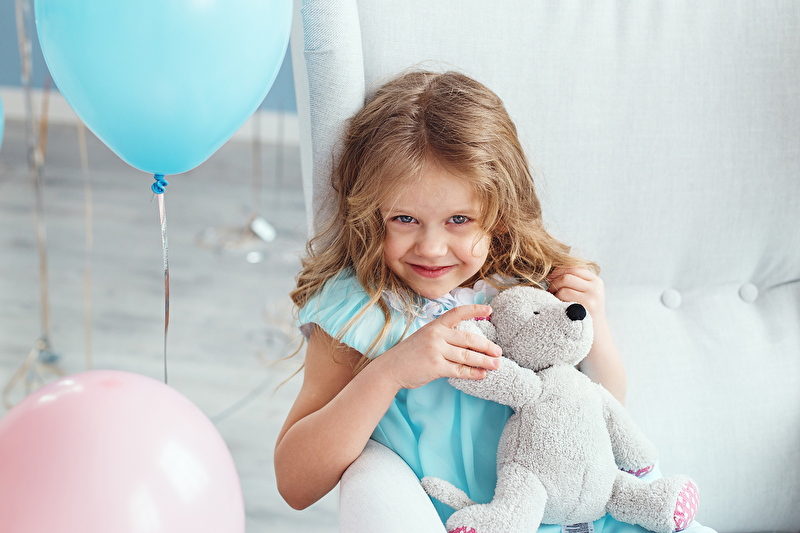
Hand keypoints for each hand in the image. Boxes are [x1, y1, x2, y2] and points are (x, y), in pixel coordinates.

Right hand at [380, 304, 502, 389]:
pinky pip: (459, 370)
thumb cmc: (409, 353)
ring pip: (467, 356)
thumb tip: (469, 343)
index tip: (489, 308)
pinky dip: (473, 373)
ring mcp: (436, 351)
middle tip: (499, 351)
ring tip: (496, 365)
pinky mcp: (435, 367)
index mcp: (435, 325)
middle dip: (487, 346)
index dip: (474, 309)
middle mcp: (436, 335)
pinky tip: (482, 375)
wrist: (390, 368)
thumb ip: (444, 336)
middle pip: (469, 339)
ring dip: (484, 361)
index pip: (457, 313)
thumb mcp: (425, 336)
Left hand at [548, 267, 626, 402]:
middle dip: (554, 284)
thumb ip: (572, 283)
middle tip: (551, 296)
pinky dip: (556, 303)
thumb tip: (548, 272)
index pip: (573, 266)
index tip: (550, 280)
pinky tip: (558, 311)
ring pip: (562, 286)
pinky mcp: (586, 307)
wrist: (596, 343)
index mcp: (596, 281)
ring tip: (556, 305)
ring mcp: (592, 297)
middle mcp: (596, 287)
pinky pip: (562, 297)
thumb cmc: (583, 318)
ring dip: (554, 294)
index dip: (558, 271)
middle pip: (566, 275)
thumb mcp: (584, 297)